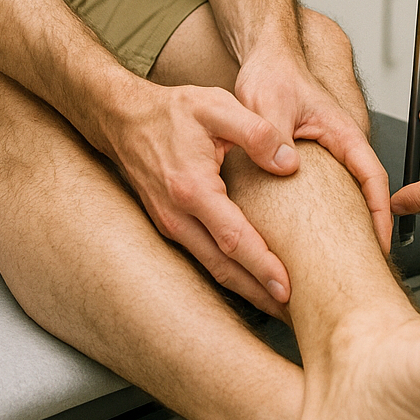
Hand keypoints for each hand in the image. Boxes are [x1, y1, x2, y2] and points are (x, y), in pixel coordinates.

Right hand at [112, 80, 299, 316]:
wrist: (125, 119)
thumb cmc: (174, 110)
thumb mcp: (217, 106)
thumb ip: (256, 131)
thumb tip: (290, 163)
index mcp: (192, 189)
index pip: (233, 239)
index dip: (262, 265)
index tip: (289, 288)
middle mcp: (177, 217)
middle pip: (223, 268)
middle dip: (259, 293)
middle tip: (295, 312)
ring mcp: (170, 225)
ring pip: (212, 268)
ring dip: (245, 289)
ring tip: (279, 304)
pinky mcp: (170, 226)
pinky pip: (203, 257)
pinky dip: (229, 273)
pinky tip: (251, 278)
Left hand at [235, 39, 392, 254]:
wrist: (264, 59)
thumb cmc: (273, 74)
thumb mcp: (269, 105)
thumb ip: (274, 135)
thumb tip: (285, 165)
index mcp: (342, 132)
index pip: (373, 177)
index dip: (379, 213)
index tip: (380, 244)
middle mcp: (339, 144)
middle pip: (365, 192)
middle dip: (368, 229)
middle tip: (361, 266)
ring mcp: (327, 152)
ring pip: (347, 193)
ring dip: (349, 223)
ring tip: (338, 260)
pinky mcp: (311, 157)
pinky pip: (327, 190)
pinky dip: (328, 214)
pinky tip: (311, 234)